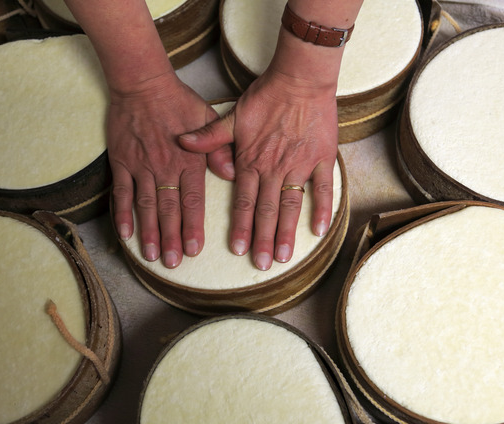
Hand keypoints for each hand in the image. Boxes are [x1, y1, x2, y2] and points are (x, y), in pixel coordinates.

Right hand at [109, 71, 217, 267]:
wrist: (143, 84)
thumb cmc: (179, 101)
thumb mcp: (207, 119)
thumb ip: (220, 148)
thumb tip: (233, 174)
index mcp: (189, 160)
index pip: (193, 201)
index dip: (193, 227)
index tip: (195, 249)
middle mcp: (165, 167)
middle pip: (169, 210)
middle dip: (171, 239)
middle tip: (173, 263)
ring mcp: (141, 166)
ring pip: (146, 205)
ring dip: (149, 232)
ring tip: (151, 256)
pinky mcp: (122, 161)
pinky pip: (121, 192)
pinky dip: (122, 213)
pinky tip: (125, 234)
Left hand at [180, 69, 338, 270]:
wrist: (300, 79)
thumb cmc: (265, 97)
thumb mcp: (232, 116)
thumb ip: (209, 136)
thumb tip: (181, 142)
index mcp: (251, 161)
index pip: (244, 202)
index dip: (241, 227)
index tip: (239, 250)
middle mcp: (274, 168)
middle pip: (267, 210)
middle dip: (263, 239)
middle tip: (262, 265)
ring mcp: (300, 164)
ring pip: (292, 205)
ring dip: (287, 232)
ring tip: (284, 256)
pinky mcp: (322, 158)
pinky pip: (323, 188)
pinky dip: (322, 209)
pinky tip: (319, 231)